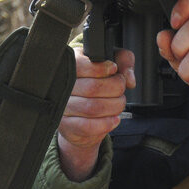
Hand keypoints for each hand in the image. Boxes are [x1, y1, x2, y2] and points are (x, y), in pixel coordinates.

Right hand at [56, 46, 134, 181]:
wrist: (76, 118)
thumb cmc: (94, 86)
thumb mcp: (109, 67)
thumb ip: (123, 60)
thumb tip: (128, 73)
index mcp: (69, 65)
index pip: (81, 63)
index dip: (102, 68)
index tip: (113, 70)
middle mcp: (60, 87)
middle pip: (93, 88)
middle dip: (116, 90)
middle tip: (121, 90)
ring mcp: (60, 108)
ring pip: (92, 108)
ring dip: (114, 107)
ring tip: (119, 105)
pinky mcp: (65, 128)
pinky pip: (88, 128)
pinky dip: (106, 124)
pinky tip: (113, 120)